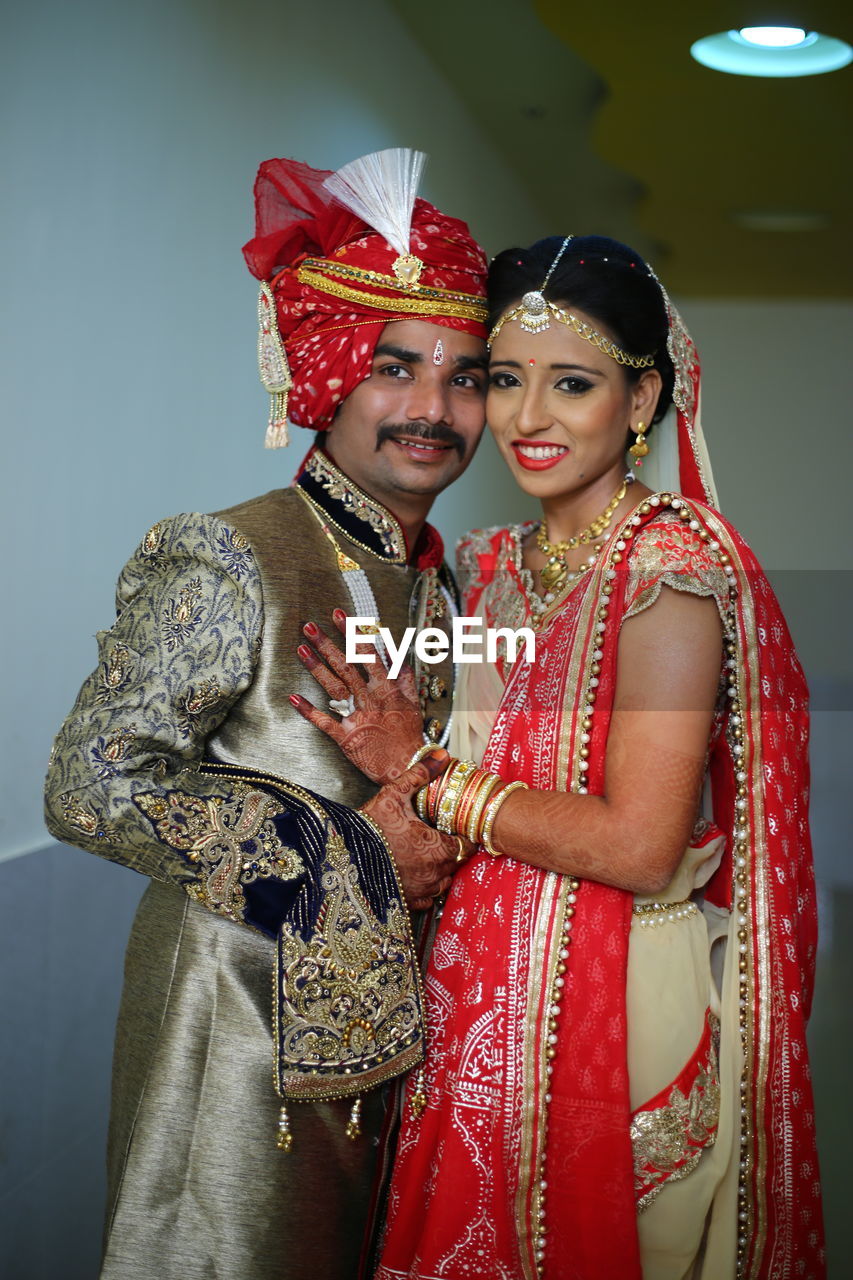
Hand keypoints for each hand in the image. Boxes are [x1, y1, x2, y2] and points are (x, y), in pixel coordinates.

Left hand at [291, 613, 423, 783]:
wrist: (407, 767)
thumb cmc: (409, 736)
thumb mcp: (413, 703)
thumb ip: (405, 678)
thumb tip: (400, 655)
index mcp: (386, 688)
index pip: (368, 654)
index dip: (353, 632)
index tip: (339, 615)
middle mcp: (370, 699)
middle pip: (345, 666)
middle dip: (327, 644)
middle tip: (309, 626)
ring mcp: (356, 717)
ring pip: (333, 687)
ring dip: (316, 668)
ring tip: (300, 649)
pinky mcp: (345, 737)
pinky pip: (324, 721)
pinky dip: (308, 710)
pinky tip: (293, 698)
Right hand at [360, 755, 458, 910]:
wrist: (342, 857)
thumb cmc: (369, 827)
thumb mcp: (394, 795)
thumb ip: (420, 775)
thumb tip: (440, 755)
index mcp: (438, 847)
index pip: (467, 845)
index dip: (462, 835)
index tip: (452, 828)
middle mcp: (435, 873)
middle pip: (457, 862)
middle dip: (450, 850)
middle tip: (437, 838)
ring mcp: (422, 890)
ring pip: (444, 881)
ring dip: (439, 870)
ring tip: (424, 855)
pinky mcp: (408, 903)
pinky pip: (428, 898)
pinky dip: (425, 887)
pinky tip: (413, 873)